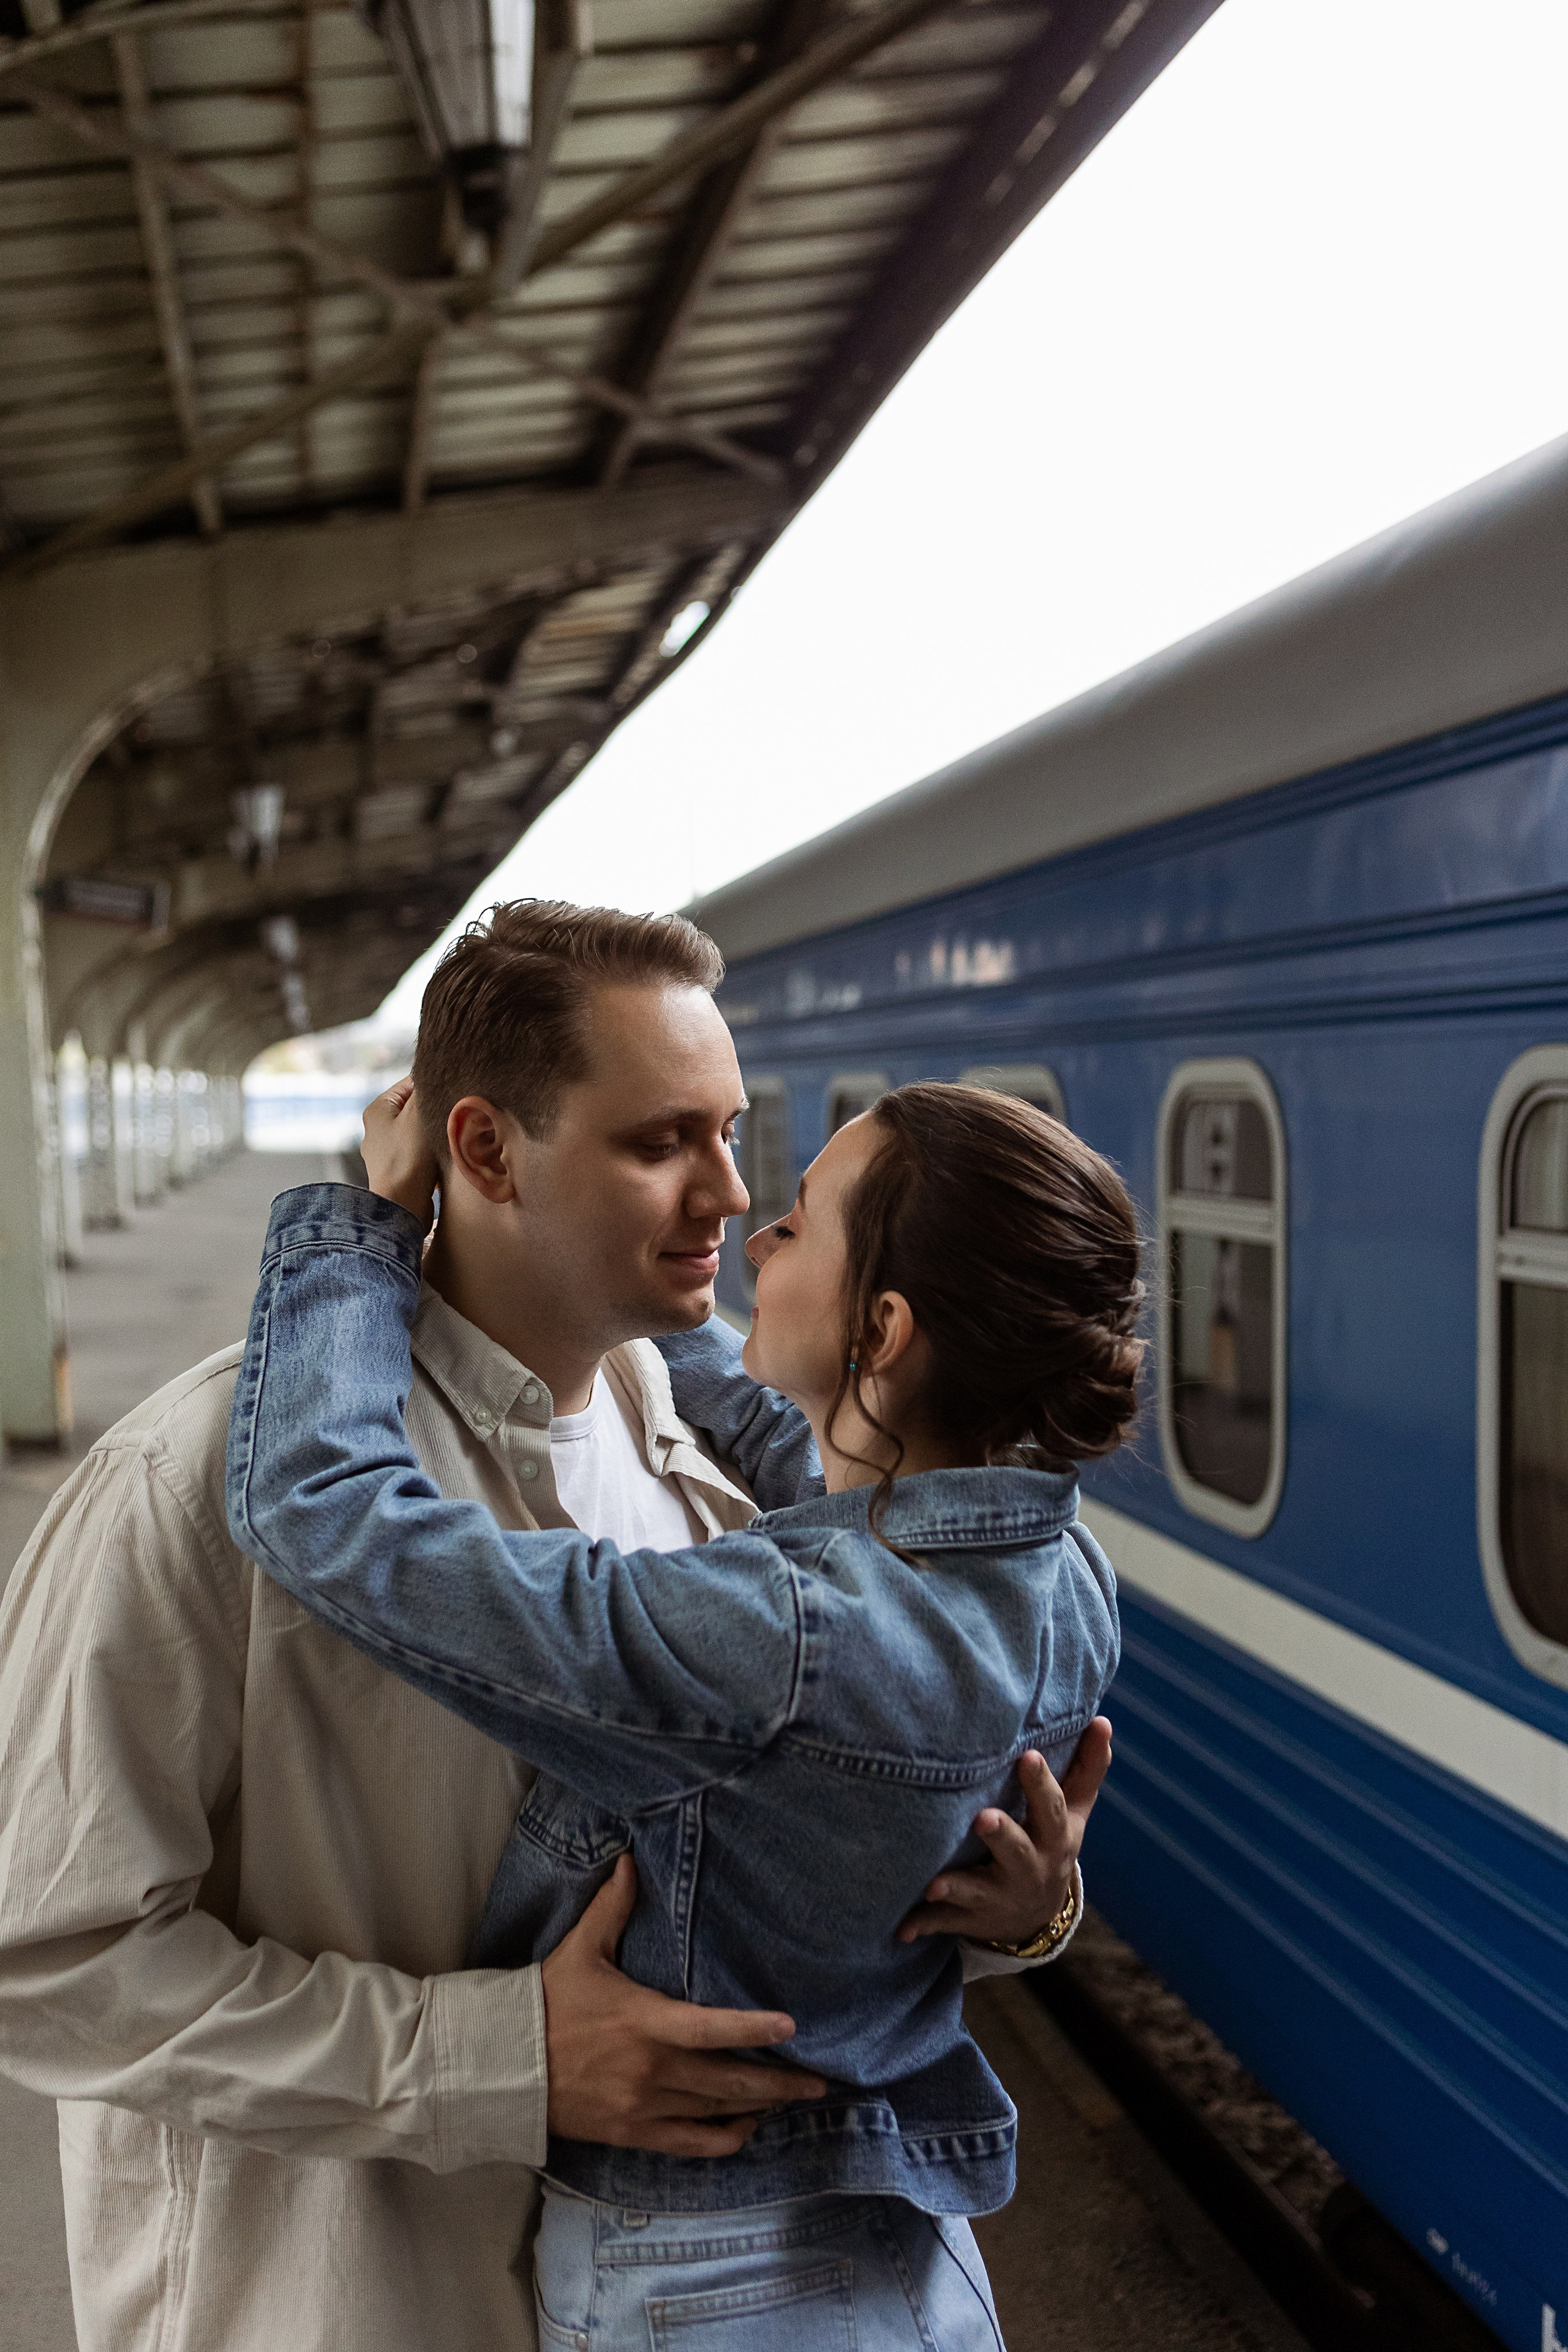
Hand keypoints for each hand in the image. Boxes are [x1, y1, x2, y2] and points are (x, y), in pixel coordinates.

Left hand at [361, 1077, 440, 1232]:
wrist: (402, 1206)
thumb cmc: (408, 1158)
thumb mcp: (420, 1113)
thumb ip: (427, 1090)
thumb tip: (437, 1073)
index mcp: (377, 1110)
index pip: (411, 1083)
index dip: (434, 1086)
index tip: (453, 1094)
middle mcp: (376, 1130)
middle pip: (415, 1110)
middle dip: (436, 1113)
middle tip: (455, 1116)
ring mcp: (386, 1154)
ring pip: (420, 1133)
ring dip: (437, 1135)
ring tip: (449, 1139)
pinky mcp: (398, 1173)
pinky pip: (421, 1155)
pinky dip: (433, 1155)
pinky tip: (444, 1160)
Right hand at [542, 1856, 828, 2156]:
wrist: (503, 2065)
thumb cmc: (546, 2002)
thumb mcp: (580, 1949)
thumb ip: (612, 1907)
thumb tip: (630, 1857)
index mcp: (645, 2022)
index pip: (711, 2029)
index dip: (753, 2029)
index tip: (791, 2027)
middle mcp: (651, 2070)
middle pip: (729, 2080)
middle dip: (779, 2082)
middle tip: (819, 2079)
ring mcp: (643, 2107)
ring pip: (715, 2113)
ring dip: (759, 2107)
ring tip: (794, 2100)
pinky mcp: (632, 2134)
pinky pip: (689, 2145)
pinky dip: (723, 2141)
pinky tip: (746, 2130)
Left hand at [896, 1717, 1111, 1945]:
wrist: (1038, 1917)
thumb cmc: (1052, 1843)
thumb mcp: (1074, 1812)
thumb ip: (1087, 1768)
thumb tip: (1103, 1720)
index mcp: (1055, 1839)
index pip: (1051, 1809)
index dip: (1041, 1785)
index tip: (1028, 1756)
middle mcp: (1030, 1870)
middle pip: (1017, 1852)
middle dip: (1002, 1836)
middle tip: (983, 1818)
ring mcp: (998, 1897)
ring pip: (977, 1892)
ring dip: (957, 1887)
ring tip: (934, 1884)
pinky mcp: (970, 1918)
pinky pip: (945, 1923)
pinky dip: (923, 1924)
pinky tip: (903, 1928)